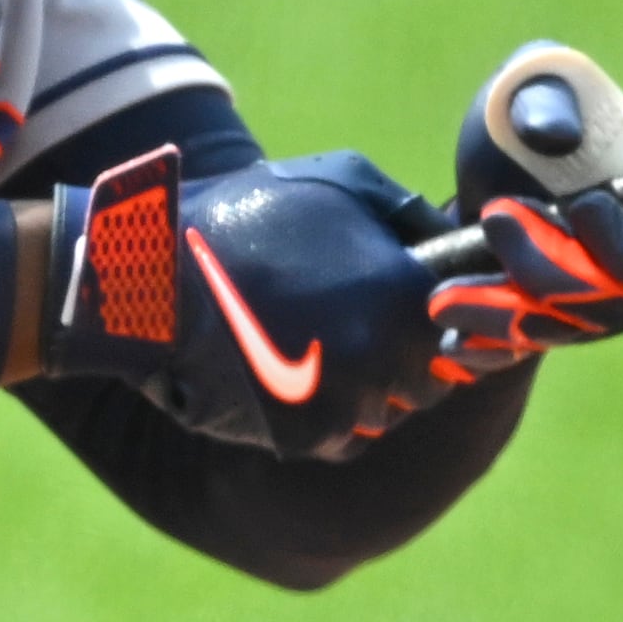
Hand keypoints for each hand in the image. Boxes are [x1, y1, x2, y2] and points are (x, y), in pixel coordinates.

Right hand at [45, 144, 448, 459]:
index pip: (469, 328)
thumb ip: (409, 213)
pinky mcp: (301, 440)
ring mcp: (343, 406)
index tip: (422, 306)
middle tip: (359, 321)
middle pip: (430, 380)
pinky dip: (326, 413)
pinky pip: (341, 437)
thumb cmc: (251, 213)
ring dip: (366, 386)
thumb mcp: (341, 182)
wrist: (153, 273)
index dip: (447, 318)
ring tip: (316, 339)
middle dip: (406, 356)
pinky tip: (291, 368)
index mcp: (405, 298)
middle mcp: (384, 361)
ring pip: (385, 412)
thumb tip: (451, 238)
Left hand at [429, 43, 622, 385]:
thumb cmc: (524, 116)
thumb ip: (547, 97)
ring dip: (505, 313)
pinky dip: (489, 345)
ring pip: (564, 332)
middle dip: (549, 269)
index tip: (582, 204)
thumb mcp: (532, 85)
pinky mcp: (553, 328)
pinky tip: (453, 339)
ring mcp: (598, 307)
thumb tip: (553, 135)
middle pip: (616, 304)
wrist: (486, 170)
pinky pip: (526, 350)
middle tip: (495, 218)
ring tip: (445, 294)